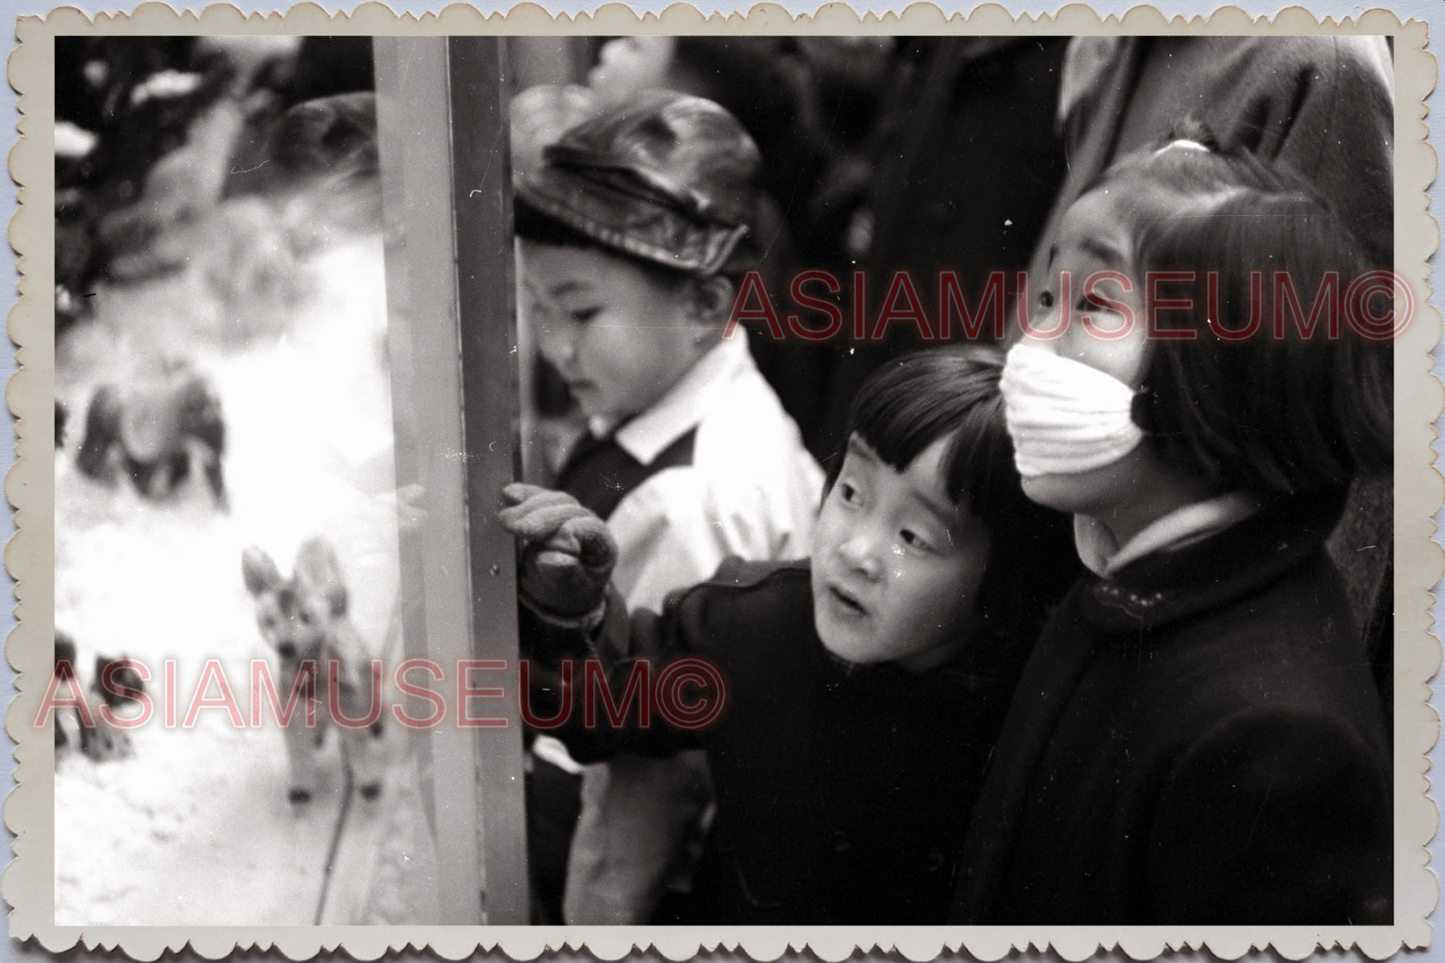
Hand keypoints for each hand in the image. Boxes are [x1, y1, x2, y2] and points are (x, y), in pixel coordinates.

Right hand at [499, 483, 616, 618]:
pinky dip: (524, 495)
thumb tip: (549, 557)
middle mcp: (590, 524)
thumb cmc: (569, 594)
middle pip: (568, 509)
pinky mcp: (552, 510)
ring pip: (554, 500)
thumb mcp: (567, 592)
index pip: (586, 529)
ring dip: (528, 507)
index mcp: (602, 546)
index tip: (543, 551)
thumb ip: (561, 574)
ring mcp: (572, 514)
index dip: (564, 536)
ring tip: (506, 520)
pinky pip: (540, 496)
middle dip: (539, 518)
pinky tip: (508, 495)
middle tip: (515, 528)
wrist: (564, 594)